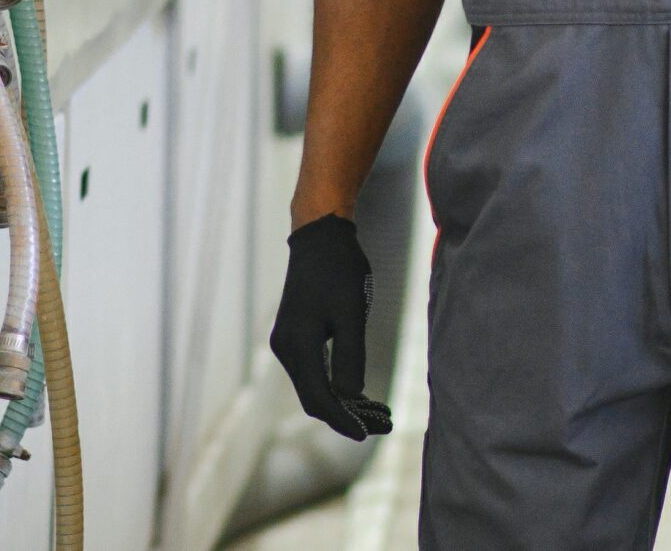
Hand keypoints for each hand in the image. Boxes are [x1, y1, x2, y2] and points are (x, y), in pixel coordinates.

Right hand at [270, 215, 392, 438]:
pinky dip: (335, 387)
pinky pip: (312, 373)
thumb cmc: (339, 270)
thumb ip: (350, 357)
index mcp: (298, 344)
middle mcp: (286, 348)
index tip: (370, 433)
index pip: (319, 398)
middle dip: (347, 416)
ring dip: (343, 403)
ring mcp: (287, 342)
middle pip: (314, 398)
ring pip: (313, 387)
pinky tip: (359, 392)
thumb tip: (351, 397)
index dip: (343, 420)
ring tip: (379, 412)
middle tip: (384, 424)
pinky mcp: (294, 336)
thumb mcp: (351, 313)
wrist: (320, 237)